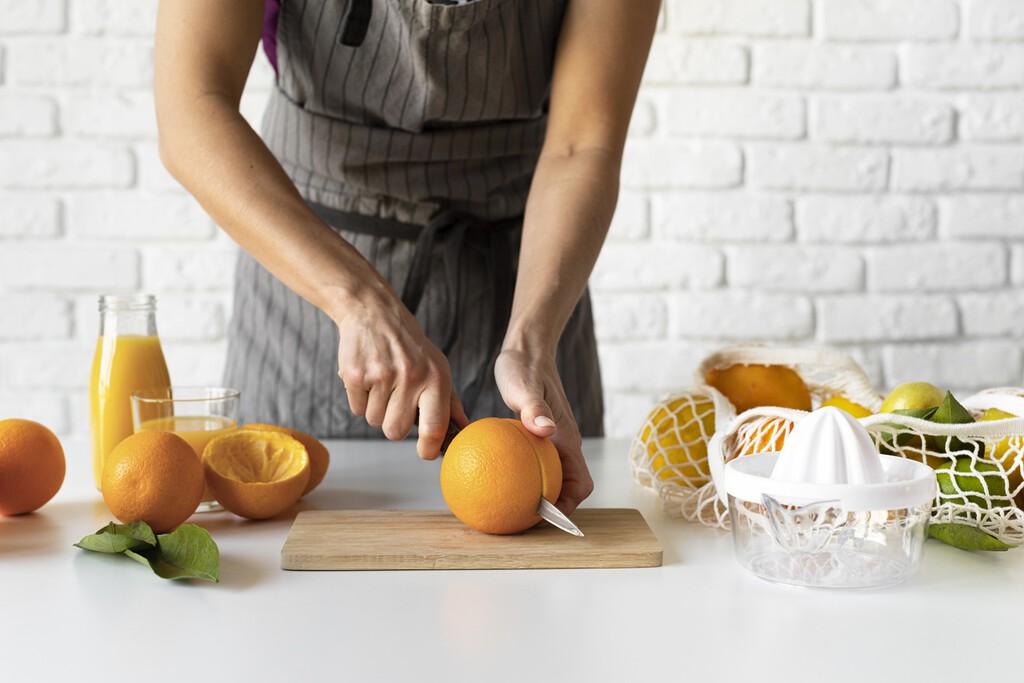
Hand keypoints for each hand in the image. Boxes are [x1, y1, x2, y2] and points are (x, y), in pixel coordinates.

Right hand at [334, 292, 467, 459]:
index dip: (428, 448)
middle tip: (395, 402)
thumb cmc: (410, 347)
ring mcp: (381, 375)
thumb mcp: (437, 367)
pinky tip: (368, 377)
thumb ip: (450, 401)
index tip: (424, 452)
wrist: (374, 313)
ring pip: (374, 421)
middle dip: (393, 423)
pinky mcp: (355, 375)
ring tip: (382, 383)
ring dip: (376, 409)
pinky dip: (360, 399)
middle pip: (395, 431)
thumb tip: (463, 428)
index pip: (434, 427)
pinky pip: (357, 409)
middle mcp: (411, 377)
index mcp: (436, 378)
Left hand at [494, 348, 593, 514]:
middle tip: (521, 522)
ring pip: (553, 478)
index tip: (545, 518)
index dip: (569, 506)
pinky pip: (537, 465)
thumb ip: (534, 409)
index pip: (580, 484)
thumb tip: (545, 431)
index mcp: (566, 438)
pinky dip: (524, 479)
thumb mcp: (524, 387)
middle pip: (567, 488)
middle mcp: (564, 444)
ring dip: (539, 496)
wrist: (527, 350)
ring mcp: (553, 442)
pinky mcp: (540, 437)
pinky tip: (498, 482)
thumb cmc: (524, 367)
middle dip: (552, 510)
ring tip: (509, 509)